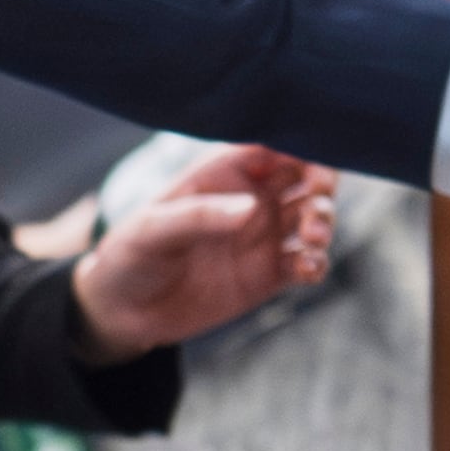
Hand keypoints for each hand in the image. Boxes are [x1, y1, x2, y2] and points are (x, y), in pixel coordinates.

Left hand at [65, 145, 337, 363]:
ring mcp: (262, 236)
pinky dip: (317, 262)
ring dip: (323, 220)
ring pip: (313, 216)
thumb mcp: (153, 229)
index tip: (315, 151)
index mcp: (221, 170)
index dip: (299, 140)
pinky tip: (307, 267)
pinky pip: (307, 262)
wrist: (126, 311)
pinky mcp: (269, 275)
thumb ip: (199, 216)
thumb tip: (251, 208)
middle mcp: (250, 196)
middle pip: (304, 174)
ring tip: (311, 236)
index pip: (270, 141)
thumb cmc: (132, 253)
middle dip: (322, 179)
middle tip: (318, 195)